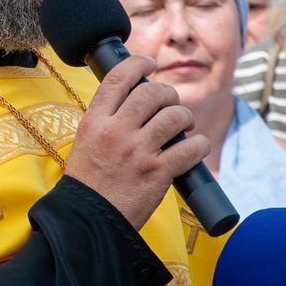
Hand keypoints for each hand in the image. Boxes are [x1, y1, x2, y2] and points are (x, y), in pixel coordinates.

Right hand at [63, 54, 207, 228]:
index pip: (118, 78)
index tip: (149, 64)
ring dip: (185, 118)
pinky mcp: (157, 173)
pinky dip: (199, 145)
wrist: (90, 221)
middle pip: (152, 93)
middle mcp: (116, 132)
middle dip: (168, 94)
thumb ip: (106, 120)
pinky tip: (196, 147)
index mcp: (95, 121)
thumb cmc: (89, 182)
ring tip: (183, 125)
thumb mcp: (86, 141)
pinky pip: (190, 148)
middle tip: (170, 104)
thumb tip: (133, 99)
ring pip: (174, 116)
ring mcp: (138, 152)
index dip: (138, 64)